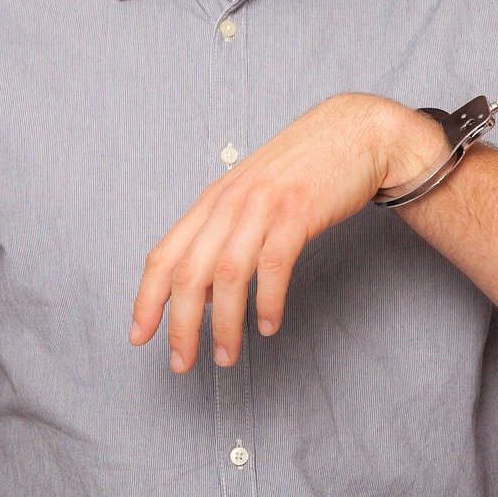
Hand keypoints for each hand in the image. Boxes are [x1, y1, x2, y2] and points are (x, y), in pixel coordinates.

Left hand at [128, 93, 446, 372]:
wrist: (357, 133)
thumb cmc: (308, 169)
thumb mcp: (255, 196)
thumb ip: (227, 235)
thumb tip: (206, 294)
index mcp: (213, 200)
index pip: (164, 255)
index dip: (146, 300)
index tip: (140, 337)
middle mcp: (230, 201)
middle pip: (189, 272)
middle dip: (181, 326)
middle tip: (182, 363)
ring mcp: (263, 204)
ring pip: (227, 274)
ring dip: (224, 323)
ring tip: (227, 356)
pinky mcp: (298, 210)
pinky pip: (274, 264)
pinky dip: (267, 300)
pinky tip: (268, 325)